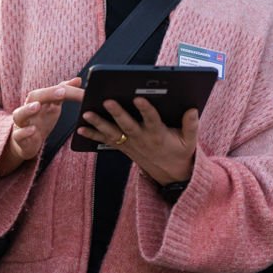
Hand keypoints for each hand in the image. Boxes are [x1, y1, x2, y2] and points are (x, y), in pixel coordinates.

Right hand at [0, 78, 84, 177]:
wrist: (27, 142)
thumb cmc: (41, 120)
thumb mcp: (53, 106)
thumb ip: (64, 93)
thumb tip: (78, 80)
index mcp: (38, 100)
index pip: (50, 90)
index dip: (64, 89)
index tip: (78, 87)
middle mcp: (28, 109)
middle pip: (34, 97)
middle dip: (47, 93)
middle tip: (61, 92)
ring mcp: (22, 123)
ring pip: (19, 114)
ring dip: (27, 109)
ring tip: (37, 106)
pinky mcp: (19, 138)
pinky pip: (18, 134)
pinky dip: (24, 132)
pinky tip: (33, 130)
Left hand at [77, 97, 196, 185]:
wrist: (170, 174)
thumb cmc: (180, 152)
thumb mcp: (190, 141)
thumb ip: (191, 125)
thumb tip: (193, 108)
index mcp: (159, 134)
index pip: (152, 120)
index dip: (146, 109)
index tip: (140, 97)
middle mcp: (142, 139)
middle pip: (128, 125)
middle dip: (117, 112)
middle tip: (107, 100)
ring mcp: (130, 144)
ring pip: (113, 133)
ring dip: (99, 123)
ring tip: (87, 113)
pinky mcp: (123, 147)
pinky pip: (106, 142)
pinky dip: (93, 136)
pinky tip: (80, 129)